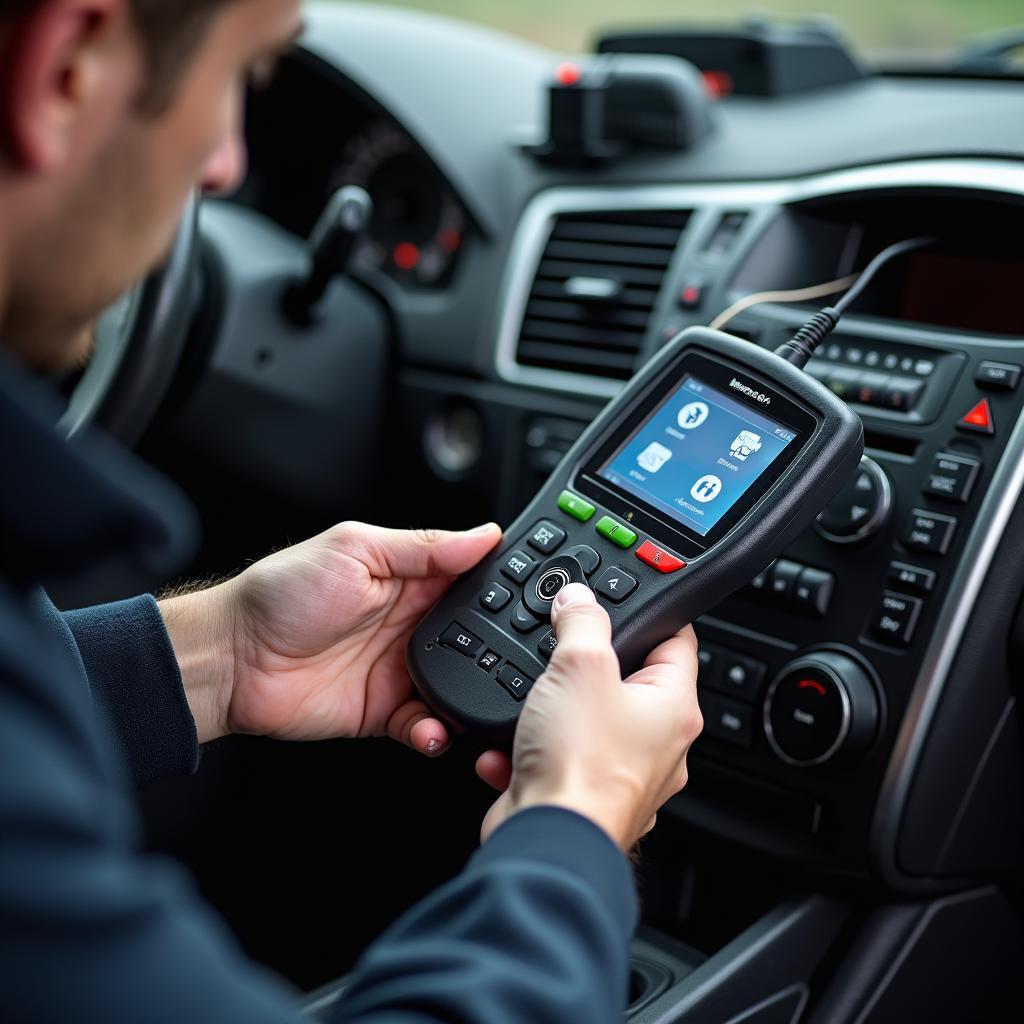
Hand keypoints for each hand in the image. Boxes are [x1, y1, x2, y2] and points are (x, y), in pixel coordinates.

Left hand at [160, 522, 501, 751]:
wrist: (232, 660)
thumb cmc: (280, 594)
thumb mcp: (354, 550)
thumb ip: (422, 547)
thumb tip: (482, 533)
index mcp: (410, 579)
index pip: (473, 579)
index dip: (504, 586)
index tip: (535, 594)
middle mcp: (412, 624)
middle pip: (478, 637)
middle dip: (503, 647)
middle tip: (523, 656)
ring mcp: (400, 670)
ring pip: (461, 685)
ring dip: (475, 694)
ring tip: (482, 699)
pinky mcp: (385, 712)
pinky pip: (426, 725)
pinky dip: (436, 732)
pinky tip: (432, 728)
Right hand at [476, 583, 701, 850]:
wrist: (547, 840)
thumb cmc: (581, 766)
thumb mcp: (580, 666)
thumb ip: (581, 622)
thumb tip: (579, 600)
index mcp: (674, 708)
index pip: (677, 641)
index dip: (652, 613)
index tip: (628, 599)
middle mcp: (657, 745)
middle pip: (626, 681)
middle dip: (586, 666)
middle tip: (562, 649)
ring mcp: (621, 775)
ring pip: (584, 722)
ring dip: (549, 712)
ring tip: (531, 704)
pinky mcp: (581, 796)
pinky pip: (554, 759)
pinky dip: (527, 750)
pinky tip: (508, 749)